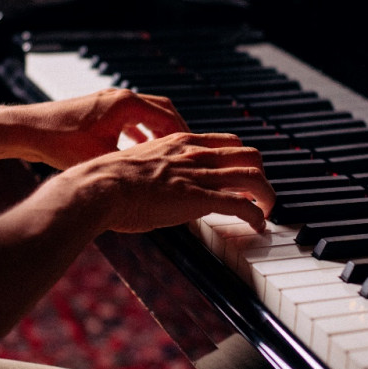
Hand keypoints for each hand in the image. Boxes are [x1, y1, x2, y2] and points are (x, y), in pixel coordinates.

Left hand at [20, 88, 190, 168]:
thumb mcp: (102, 158)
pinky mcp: (98, 109)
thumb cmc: (59, 142)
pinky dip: (140, 131)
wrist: (27, 130)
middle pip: (162, 109)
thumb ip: (132, 165)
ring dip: (159, 130)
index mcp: (125, 104)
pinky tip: (140, 149)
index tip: (197, 152)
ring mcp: (108, 101)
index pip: (168, 116)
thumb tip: (156, 182)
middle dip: (177, 130)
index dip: (185, 135)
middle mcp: (119, 97)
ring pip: (145, 112)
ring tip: (171, 152)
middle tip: (190, 151)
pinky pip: (129, 117)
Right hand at [58, 131, 275, 232]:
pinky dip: (256, 216)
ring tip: (267, 211)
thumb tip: (154, 184)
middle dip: (261, 174)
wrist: (100, 187)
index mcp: (180, 142)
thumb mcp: (138, 164)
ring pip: (254, 177)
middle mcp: (195, 154)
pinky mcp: (199, 199)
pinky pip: (241, 205)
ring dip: (267, 196)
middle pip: (249, 155)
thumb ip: (155, 170)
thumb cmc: (109, 181)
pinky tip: (257, 226)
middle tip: (259, 194)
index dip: (242, 159)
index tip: (243, 175)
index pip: (227, 142)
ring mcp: (199, 175)